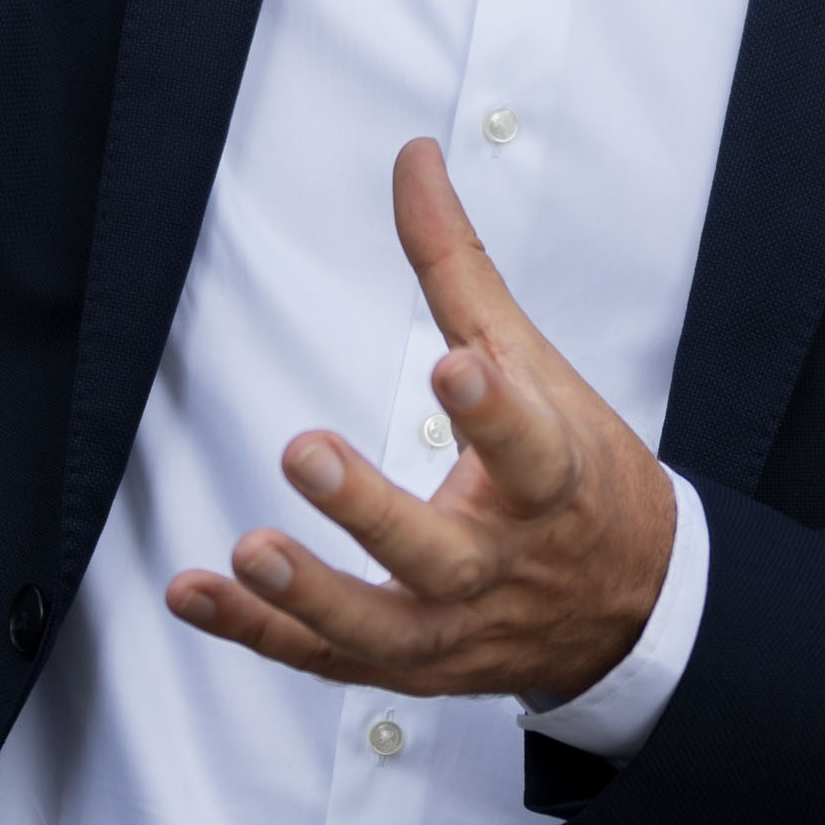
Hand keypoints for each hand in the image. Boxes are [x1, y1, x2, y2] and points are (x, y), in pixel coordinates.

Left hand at [162, 139, 679, 708]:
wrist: (627, 604)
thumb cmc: (579, 471)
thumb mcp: (537, 363)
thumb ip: (460, 267)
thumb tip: (412, 159)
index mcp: (554, 478)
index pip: (530, 444)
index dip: (492, 410)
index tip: (453, 366)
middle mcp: (506, 562)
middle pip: (442, 549)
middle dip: (373, 511)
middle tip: (306, 452)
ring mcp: (456, 626)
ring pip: (381, 626)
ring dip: (310, 593)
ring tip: (247, 548)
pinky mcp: (409, 665)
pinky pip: (326, 659)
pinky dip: (257, 633)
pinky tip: (196, 593)